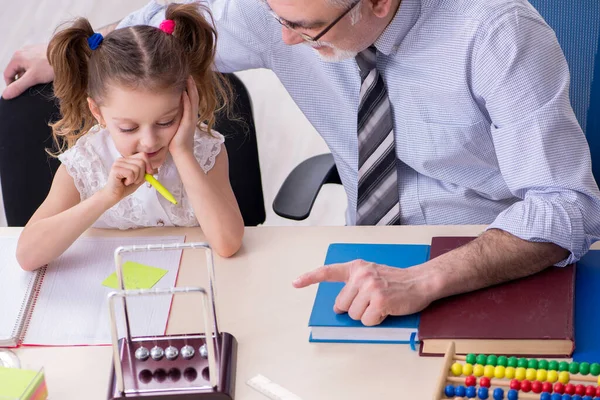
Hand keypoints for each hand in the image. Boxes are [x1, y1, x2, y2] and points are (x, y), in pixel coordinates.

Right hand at [2, 43, 53, 99]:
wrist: (69, 56)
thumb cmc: (51, 65)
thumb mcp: (33, 78)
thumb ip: (18, 87)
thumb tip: (6, 95)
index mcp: (17, 57)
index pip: (7, 74)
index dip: (11, 86)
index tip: (18, 94)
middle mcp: (23, 51)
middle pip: (18, 71)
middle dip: (23, 81)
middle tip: (33, 88)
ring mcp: (33, 51)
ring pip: (28, 68)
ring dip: (32, 76)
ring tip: (42, 80)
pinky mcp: (42, 53)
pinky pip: (36, 64)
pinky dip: (39, 71)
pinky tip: (48, 75)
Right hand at [101, 153, 154, 203]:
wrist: (114, 195)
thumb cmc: (125, 187)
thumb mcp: (139, 179)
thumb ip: (146, 173)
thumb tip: (155, 169)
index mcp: (128, 159)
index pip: (143, 155)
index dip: (148, 164)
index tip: (149, 173)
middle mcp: (122, 159)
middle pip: (141, 162)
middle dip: (142, 174)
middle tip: (134, 180)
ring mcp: (118, 163)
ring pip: (137, 168)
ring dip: (136, 178)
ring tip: (128, 182)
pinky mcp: (115, 169)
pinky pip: (131, 173)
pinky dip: (131, 180)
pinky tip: (124, 182)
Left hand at [169, 76, 198, 157]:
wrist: (181, 153)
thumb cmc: (175, 142)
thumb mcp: (174, 126)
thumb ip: (172, 117)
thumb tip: (164, 110)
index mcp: (189, 116)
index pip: (191, 99)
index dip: (190, 88)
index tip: (186, 78)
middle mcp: (192, 116)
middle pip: (194, 97)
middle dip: (192, 85)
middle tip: (189, 74)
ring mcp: (191, 119)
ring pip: (193, 101)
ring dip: (191, 89)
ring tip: (188, 79)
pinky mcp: (188, 123)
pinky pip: (188, 109)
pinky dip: (187, 100)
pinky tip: (184, 92)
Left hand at [293, 260, 438, 325]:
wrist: (420, 281)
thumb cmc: (395, 282)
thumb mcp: (371, 274)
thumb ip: (354, 284)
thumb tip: (339, 307)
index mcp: (356, 268)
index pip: (328, 271)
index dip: (309, 278)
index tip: (295, 282)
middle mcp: (361, 275)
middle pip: (342, 304)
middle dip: (354, 308)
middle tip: (371, 302)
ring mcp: (370, 287)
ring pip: (353, 314)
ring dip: (366, 315)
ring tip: (380, 304)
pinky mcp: (380, 300)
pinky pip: (367, 320)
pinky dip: (376, 320)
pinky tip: (386, 310)